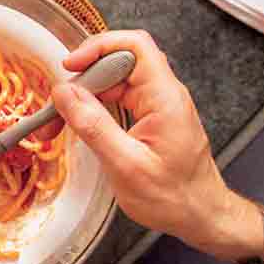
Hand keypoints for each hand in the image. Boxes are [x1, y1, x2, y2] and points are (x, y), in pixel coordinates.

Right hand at [52, 30, 250, 256]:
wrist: (203, 218)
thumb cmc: (175, 199)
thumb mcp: (127, 166)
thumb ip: (94, 126)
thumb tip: (64, 93)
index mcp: (165, 98)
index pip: (135, 45)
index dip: (99, 47)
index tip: (72, 66)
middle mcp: (164, 94)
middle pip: (118, 61)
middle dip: (84, 79)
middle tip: (59, 107)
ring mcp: (159, 104)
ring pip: (115, 80)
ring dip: (87, 95)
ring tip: (64, 120)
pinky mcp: (152, 116)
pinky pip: (119, 97)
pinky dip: (97, 108)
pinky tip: (83, 126)